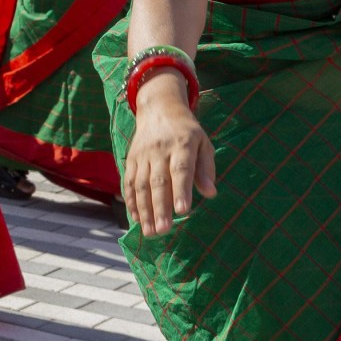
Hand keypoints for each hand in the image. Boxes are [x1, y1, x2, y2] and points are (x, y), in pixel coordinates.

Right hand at [123, 76, 215, 235]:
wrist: (159, 109)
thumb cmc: (187, 132)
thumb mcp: (204, 143)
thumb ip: (206, 169)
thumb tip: (210, 193)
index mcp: (183, 144)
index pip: (181, 170)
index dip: (181, 190)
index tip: (182, 211)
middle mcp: (160, 150)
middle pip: (158, 181)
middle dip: (160, 207)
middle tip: (163, 231)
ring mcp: (142, 155)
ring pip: (141, 185)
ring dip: (144, 210)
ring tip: (150, 232)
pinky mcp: (131, 159)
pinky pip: (129, 182)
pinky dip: (131, 201)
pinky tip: (136, 218)